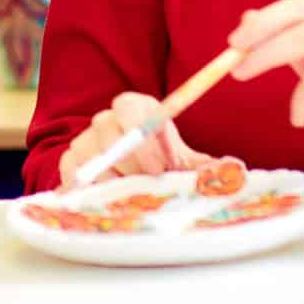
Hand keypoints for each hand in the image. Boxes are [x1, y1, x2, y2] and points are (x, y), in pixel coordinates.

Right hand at [57, 92, 213, 188]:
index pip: (129, 106)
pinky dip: (91, 189)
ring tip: (132, 194)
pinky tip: (109, 198)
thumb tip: (234, 170)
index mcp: (135, 108)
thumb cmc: (160, 164)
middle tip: (149, 184)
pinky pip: (74, 174)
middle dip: (132, 163)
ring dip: (114, 180)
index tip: (161, 165)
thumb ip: (205, 166)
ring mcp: (85, 140)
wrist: (130, 177)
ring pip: (91, 157)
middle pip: (108, 131)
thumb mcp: (184, 162)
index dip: (144, 136)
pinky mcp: (70, 162)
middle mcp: (106, 119)